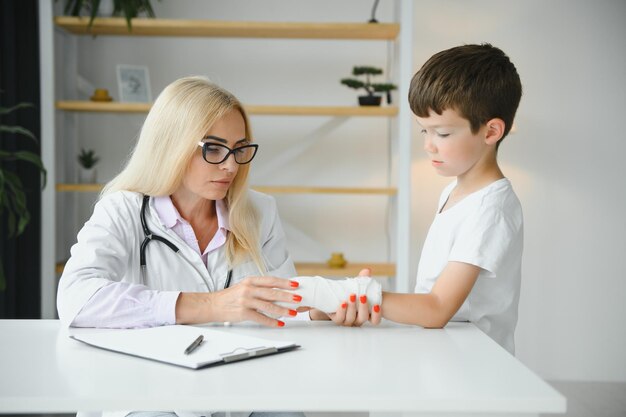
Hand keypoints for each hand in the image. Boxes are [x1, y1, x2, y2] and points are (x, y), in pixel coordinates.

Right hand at [176, 276, 300, 326]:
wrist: (212, 305)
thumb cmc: (230, 296)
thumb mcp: (244, 286)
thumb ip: (259, 287)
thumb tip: (278, 290)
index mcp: (250, 281)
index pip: (271, 280)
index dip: (285, 282)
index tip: (296, 285)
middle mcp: (249, 289)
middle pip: (272, 292)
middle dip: (287, 296)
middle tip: (299, 298)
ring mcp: (246, 301)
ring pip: (268, 306)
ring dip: (282, 310)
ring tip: (292, 313)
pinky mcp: (243, 313)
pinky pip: (261, 318)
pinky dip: (271, 321)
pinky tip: (279, 323)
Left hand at [328, 268, 381, 326]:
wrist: (333, 299)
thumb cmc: (349, 293)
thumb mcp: (357, 286)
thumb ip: (363, 280)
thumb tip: (367, 271)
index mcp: (366, 314)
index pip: (375, 320)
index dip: (377, 315)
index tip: (376, 305)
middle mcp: (357, 320)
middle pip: (363, 318)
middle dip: (363, 307)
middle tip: (363, 296)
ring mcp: (347, 321)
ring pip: (351, 319)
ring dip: (352, 308)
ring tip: (352, 296)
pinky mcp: (337, 319)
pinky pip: (339, 318)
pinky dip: (342, 311)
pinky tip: (343, 303)